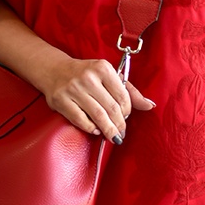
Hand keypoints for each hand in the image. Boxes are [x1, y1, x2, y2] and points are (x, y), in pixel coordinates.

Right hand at [40, 54, 154, 142]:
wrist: (54, 70)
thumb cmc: (86, 74)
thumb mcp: (108, 76)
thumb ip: (130, 91)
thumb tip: (150, 106)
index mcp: (103, 68)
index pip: (123, 96)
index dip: (127, 112)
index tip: (125, 117)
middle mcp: (88, 77)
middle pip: (112, 108)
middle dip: (119, 124)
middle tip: (121, 132)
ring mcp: (73, 89)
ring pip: (98, 116)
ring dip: (109, 130)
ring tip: (114, 137)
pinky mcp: (61, 100)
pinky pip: (81, 120)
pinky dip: (91, 128)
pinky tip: (96, 130)